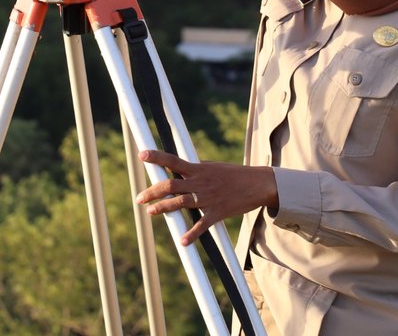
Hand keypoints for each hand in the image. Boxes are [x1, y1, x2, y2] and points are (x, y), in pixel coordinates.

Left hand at [134, 149, 277, 246]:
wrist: (257, 184)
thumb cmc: (233, 174)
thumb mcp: (212, 167)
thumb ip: (195, 170)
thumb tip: (178, 169)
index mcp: (198, 168)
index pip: (173, 160)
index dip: (157, 157)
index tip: (142, 155)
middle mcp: (200, 182)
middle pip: (170, 185)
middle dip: (152, 192)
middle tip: (139, 198)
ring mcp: (208, 198)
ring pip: (180, 203)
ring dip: (163, 208)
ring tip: (151, 211)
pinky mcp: (217, 212)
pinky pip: (201, 225)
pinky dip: (191, 234)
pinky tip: (182, 241)